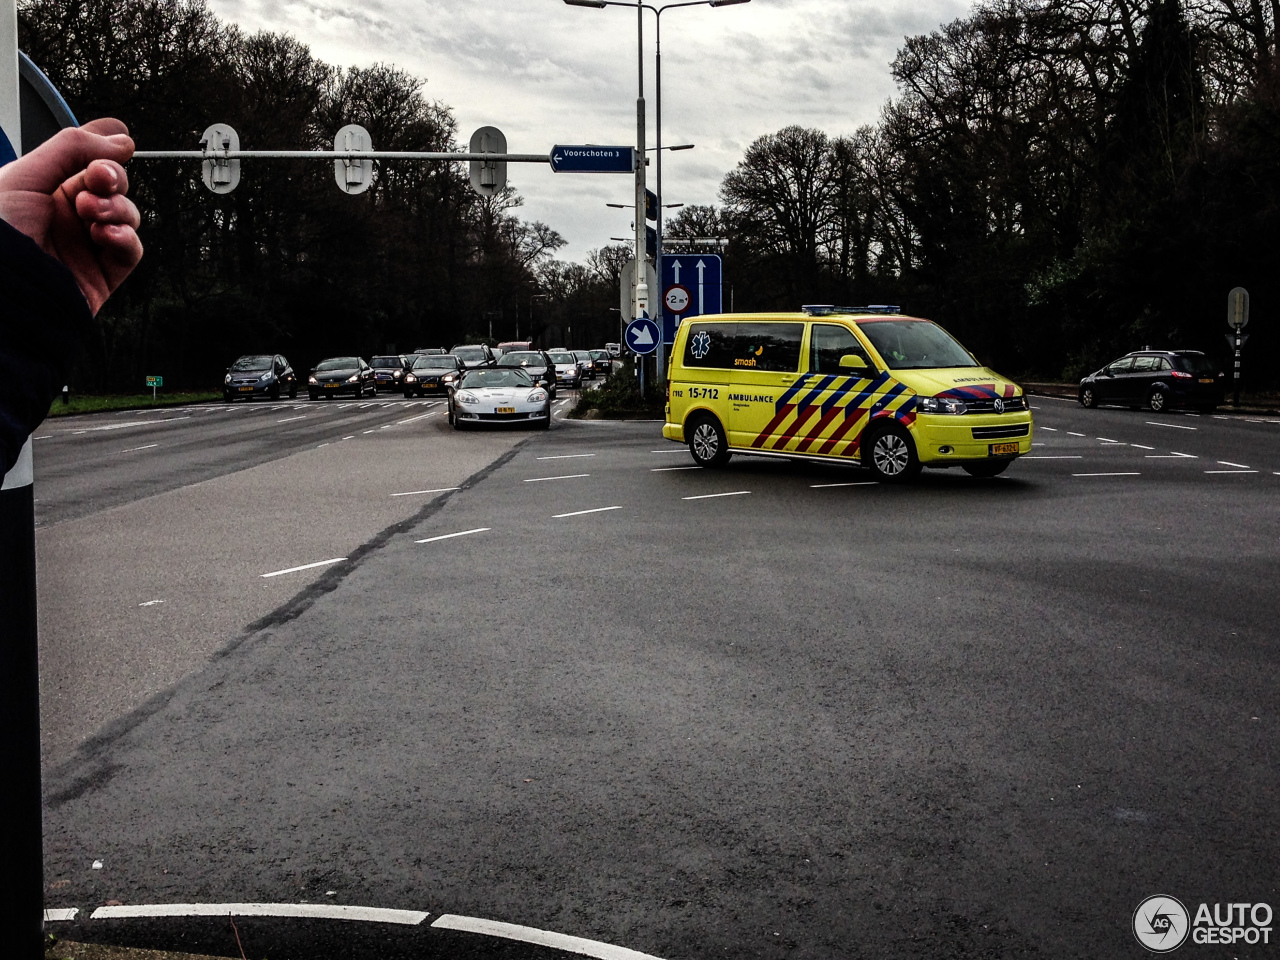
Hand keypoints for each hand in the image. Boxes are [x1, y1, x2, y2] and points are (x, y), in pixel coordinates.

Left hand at [0, 117, 142, 314]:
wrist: (4, 288)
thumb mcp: (24, 175)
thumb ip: (72, 148)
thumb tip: (118, 139)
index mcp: (43, 187)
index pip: (83, 159)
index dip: (104, 147)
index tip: (117, 140)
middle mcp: (67, 214)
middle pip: (113, 185)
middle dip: (113, 177)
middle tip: (100, 178)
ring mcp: (87, 243)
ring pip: (127, 214)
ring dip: (117, 208)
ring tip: (93, 213)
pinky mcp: (104, 272)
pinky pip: (131, 249)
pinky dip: (126, 238)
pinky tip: (106, 235)